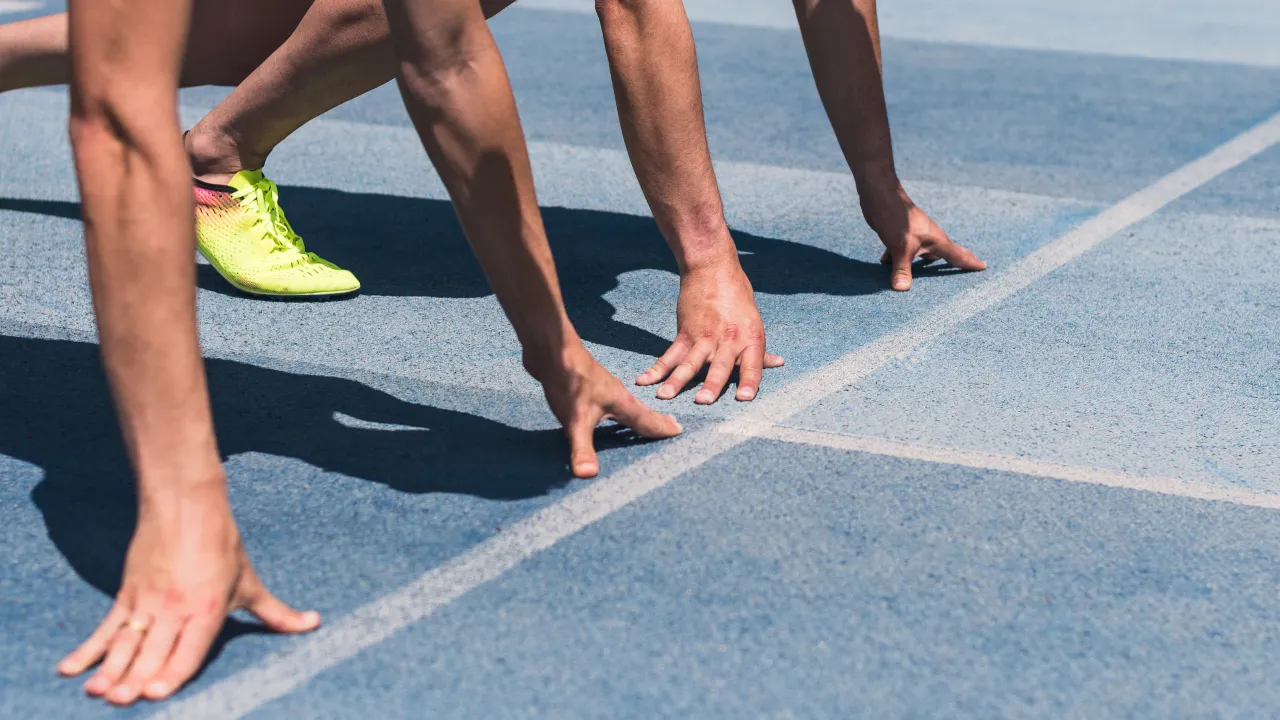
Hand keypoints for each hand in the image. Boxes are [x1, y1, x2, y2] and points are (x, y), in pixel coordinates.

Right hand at [57, 482, 318, 705]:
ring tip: (97, 692)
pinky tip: (70, 669)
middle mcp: (175, 609)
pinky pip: (105, 627)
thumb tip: (313, 624)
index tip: (155, 693)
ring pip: (126, 642)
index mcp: (206, 608)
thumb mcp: (250, 581)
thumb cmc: (222, 544)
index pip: (188, 649)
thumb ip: (276, 613)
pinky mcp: (127, 594)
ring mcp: (147, 602)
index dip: (171, 673)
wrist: (186, 504)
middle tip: (120, 701)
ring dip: (109, 669)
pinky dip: (87, 649)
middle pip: (152, 650)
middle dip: (135, 678)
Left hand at [533, 345, 683, 477]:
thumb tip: (588, 475)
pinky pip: (606, 402)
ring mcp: (600, 387)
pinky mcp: (584, 385)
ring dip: (634, 415)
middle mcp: (615, 394)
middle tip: (670, 425)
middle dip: (654, 420)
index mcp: (621, 402)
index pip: (646, 419)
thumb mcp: (575, 420)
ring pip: (623, 406)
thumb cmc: (568, 380)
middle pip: (640, 410)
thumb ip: (583, 448)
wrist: (549, 348)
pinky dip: (613, 411)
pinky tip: (602, 413)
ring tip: (640, 422)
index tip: (679, 431)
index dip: (662, 428)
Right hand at [636, 261, 783, 403]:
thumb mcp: (754, 322)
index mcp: (750, 339)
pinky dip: (656, 368)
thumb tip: (778, 364)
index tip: (744, 399)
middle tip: (703, 401)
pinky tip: (644, 380)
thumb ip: (760, 350)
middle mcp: (728, 340)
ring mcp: (704, 337)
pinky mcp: (685, 333)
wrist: (712, 268)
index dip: (749, 382)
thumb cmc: (737, 296)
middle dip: (711, 385)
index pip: (752, 366)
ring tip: (664, 396)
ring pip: (690, 363)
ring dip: (676, 380)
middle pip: (719, 366)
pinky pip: (670, 354)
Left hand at [862, 183, 986, 290]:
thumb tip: (902, 289)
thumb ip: (902, 269)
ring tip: (926, 278)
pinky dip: (899, 259)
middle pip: (945, 254)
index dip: (970, 262)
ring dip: (923, 265)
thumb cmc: (897, 218)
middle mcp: (929, 238)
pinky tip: (886, 263)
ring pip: (923, 254)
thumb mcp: (900, 247)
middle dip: (952, 264)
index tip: (984, 267)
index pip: (958, 255)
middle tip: (964, 272)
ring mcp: (915, 235)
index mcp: (936, 241)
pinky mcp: (900, 234)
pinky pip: (904, 251)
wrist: (880, 194)